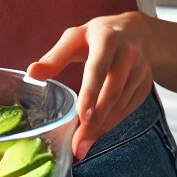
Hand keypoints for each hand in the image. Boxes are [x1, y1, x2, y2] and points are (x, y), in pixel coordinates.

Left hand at [27, 12, 155, 160]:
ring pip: (121, 104)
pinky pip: (128, 108)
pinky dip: (112, 123)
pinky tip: (97, 133)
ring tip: (82, 144)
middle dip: (96, 120)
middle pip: (112, 91)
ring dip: (103, 127)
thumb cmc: (96, 36)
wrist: (135, 32)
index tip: (82, 117)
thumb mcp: (74, 38)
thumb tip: (31, 73)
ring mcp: (140, 70)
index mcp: (107, 39)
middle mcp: (128, 54)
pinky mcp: (145, 84)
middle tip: (78, 143)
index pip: (98, 69)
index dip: (90, 93)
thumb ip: (55, 57)